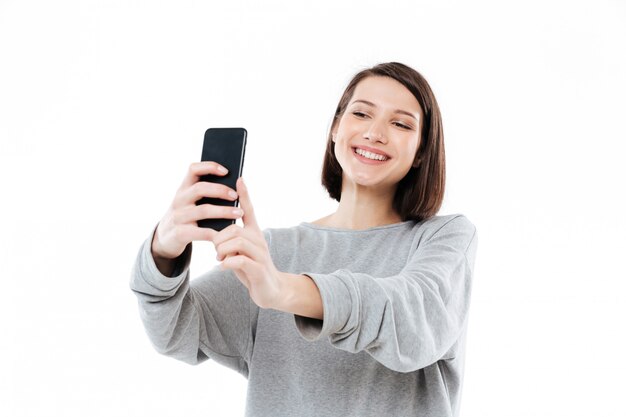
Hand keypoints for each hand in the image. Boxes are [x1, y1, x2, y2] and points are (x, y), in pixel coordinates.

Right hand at [152, 161, 243, 259]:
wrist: (165, 239)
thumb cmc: (187, 217)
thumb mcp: (189, 202)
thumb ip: (205, 194)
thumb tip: (235, 186)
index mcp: (184, 188)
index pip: (193, 169)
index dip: (209, 167)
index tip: (226, 171)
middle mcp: (179, 200)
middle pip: (200, 189)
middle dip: (220, 190)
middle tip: (236, 195)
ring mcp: (178, 216)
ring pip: (203, 210)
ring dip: (224, 211)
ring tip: (239, 213)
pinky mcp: (180, 233)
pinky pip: (201, 232)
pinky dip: (216, 233)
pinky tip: (227, 233)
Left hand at [212, 177, 285, 309]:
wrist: (272, 290)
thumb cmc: (251, 267)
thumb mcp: (241, 250)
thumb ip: (232, 239)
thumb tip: (216, 231)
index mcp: (254, 233)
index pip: (250, 209)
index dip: (245, 194)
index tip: (239, 179)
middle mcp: (259, 240)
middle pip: (234, 228)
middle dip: (219, 238)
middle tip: (216, 250)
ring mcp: (260, 255)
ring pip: (236, 242)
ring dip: (222, 250)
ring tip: (220, 258)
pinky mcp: (258, 270)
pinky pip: (239, 260)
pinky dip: (227, 263)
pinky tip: (223, 266)